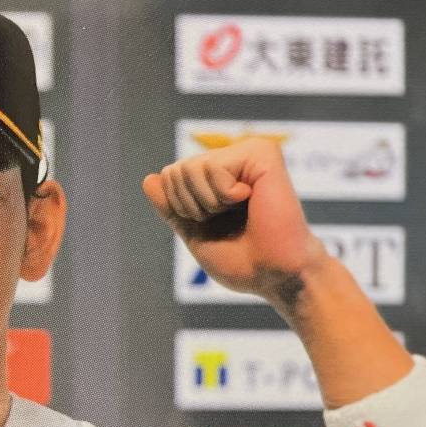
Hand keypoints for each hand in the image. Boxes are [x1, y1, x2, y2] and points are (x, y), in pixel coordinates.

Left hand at [142, 137, 329, 303]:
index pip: (168, 177)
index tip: (212, 223)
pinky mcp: (261, 153)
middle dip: (191, 205)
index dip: (180, 208)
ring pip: (190, 168)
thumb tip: (150, 178)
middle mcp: (232, 160)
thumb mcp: (194, 233)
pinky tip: (251, 199)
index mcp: (217, 179)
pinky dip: (223, 194)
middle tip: (227, 219)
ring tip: (240, 211)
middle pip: (175, 171)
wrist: (275, 274)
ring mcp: (247, 153)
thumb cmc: (242, 261)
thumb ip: (172, 207)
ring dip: (208, 203)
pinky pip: (212, 167)